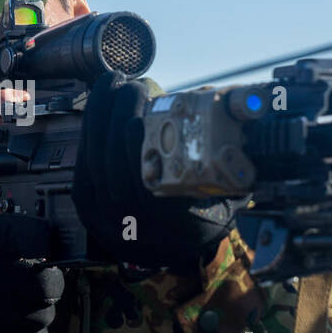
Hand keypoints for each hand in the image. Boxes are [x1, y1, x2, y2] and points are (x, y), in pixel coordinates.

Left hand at [72, 71, 243, 271]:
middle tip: (128, 85)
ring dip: (99, 118)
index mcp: (177, 227)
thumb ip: (238, 151)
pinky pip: (83, 165)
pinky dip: (89, 131)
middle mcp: (138, 230)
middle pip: (112, 169)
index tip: (139, 118)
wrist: (176, 247)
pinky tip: (99, 105)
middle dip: (115, 120)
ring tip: (111, 84)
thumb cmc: (208, 208)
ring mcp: (108, 221)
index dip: (135, 154)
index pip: (146, 191)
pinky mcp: (88, 208)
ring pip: (93, 164)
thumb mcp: (233, 188)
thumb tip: (248, 105)